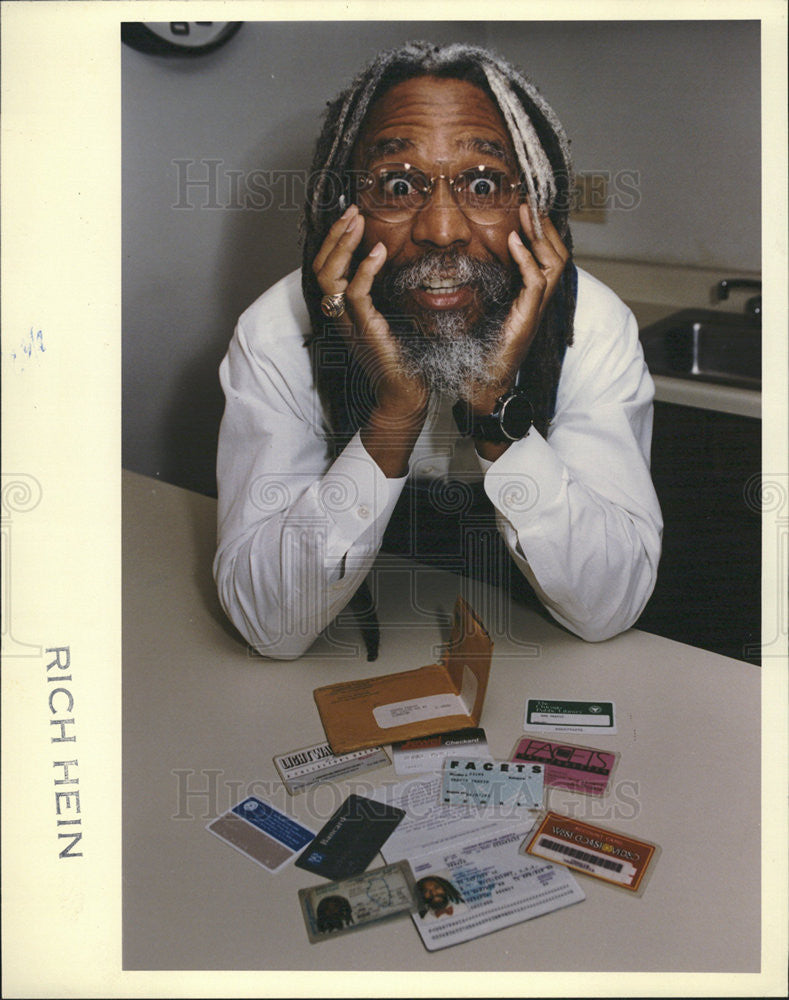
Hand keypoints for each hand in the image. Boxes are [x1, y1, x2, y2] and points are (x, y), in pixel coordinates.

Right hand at [312, 205, 428, 475]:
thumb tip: (400, 263)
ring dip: (342, 245)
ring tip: (359, 222)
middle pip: (320, 268)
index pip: (326, 268)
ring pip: (329, 277)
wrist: (407, 394)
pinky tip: (378, 251)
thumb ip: (389, 293)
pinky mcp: (366, 330)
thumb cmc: (405, 359)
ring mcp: (350, 323)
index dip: (334, 240)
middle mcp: (340, 316)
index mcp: (344, 312)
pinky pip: (355, 294)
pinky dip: (364, 269)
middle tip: (352, 210)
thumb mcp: (395, 316)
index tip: (352, 216)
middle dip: (334, 235)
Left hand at [467, 204, 569, 417]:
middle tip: (532, 201)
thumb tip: (474, 259)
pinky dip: (525, 260)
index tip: (529, 205)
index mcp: (530, 297)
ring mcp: (535, 311)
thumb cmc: (480, 350)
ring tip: (527, 213)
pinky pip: (535, 283)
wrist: (483, 384)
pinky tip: (514, 242)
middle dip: (546, 226)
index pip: (547, 256)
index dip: (542, 231)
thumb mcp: (484, 308)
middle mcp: (538, 302)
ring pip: (554, 265)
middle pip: (558, 255)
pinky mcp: (527, 320)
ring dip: (540, 236)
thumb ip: (487, 285)